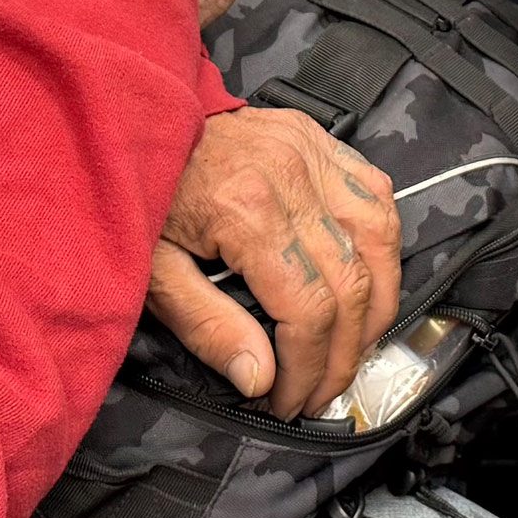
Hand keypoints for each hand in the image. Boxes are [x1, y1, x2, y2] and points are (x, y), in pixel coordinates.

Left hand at [145, 106, 402, 411]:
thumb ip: (208, 327)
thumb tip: (259, 379)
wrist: (136, 118)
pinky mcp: (322, 141)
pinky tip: (367, 280)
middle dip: (344, 354)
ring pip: (379, 241)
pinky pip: (379, 196)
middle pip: (352, 285)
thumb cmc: (144, 195)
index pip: (308, 309)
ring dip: (377, 306)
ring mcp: (314, 154)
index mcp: (246, 210)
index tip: (291, 399)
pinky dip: (381, 246)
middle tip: (322, 390)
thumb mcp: (155, 273)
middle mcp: (293, 178)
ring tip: (353, 348)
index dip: (308, 368)